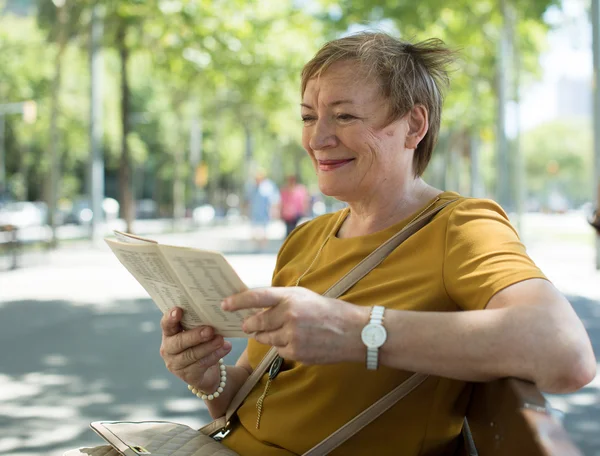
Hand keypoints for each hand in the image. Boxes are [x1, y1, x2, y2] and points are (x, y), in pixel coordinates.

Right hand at [159, 307, 231, 390]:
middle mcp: (168, 349)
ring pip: (192, 355)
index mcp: (169, 334)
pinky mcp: (188, 376)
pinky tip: (225, 348)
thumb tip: (214, 313)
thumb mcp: (197, 331)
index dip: (170, 317)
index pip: (166, 324)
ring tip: (221, 340)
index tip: (179, 310)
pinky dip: (215, 356)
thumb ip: (200, 323)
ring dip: (208, 346)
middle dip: (195, 336)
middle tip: (210, 330)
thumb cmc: (200, 342)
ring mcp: (176, 365)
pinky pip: (201, 365)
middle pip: (179, 342)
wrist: (206, 370)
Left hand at [222, 287, 367, 364]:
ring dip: (265, 336)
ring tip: (280, 330)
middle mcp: (289, 315)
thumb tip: (258, 305)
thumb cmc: (329, 311)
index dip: (237, 301)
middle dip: (250, 324)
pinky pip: (278, 350)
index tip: (224, 304)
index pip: (256, 297)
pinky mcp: (296, 352)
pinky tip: (295, 341)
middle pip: (256, 322)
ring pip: (265, 338)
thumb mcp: (305, 297)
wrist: (354, 332)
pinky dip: (281, 347)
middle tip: (247, 324)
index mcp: (291, 297)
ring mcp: (292, 335)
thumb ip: (282, 299)